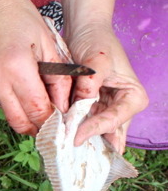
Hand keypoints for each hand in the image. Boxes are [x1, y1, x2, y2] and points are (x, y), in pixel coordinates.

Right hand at [0, 0, 72, 135]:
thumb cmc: (18, 15)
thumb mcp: (47, 42)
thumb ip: (58, 77)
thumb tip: (62, 106)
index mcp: (16, 66)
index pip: (37, 109)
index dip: (51, 121)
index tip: (62, 125)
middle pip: (18, 120)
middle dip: (36, 127)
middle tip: (50, 127)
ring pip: (7, 109)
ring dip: (22, 109)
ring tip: (34, 95)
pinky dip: (8, 94)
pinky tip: (12, 76)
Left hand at [67, 22, 148, 152]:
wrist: (84, 32)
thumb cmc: (96, 42)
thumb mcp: (96, 60)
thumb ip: (90, 82)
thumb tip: (81, 104)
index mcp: (132, 98)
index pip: (113, 121)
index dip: (94, 130)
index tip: (75, 137)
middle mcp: (120, 109)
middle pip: (107, 135)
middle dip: (91, 146)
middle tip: (71, 157)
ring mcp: (103, 111)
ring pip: (93, 135)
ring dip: (78, 141)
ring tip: (63, 154)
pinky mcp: (86, 110)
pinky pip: (79, 127)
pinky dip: (70, 133)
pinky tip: (58, 142)